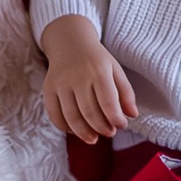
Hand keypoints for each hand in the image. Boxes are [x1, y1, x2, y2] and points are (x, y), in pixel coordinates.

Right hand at [38, 19, 137, 143]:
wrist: (69, 42)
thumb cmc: (96, 60)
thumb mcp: (115, 70)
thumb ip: (126, 92)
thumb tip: (132, 115)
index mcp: (98, 71)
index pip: (108, 103)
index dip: (116, 120)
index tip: (122, 125)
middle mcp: (78, 76)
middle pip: (89, 112)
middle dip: (102, 128)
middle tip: (109, 133)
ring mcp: (61, 83)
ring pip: (71, 117)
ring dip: (84, 133)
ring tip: (93, 138)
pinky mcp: (48, 88)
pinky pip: (54, 114)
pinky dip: (65, 127)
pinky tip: (76, 131)